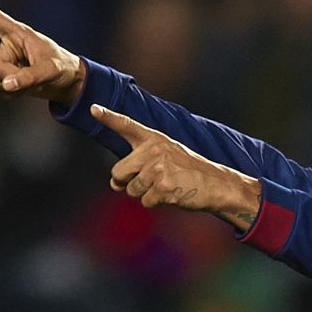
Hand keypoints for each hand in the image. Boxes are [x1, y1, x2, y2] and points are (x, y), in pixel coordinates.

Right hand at [0, 0, 84, 105]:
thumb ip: (29, 77)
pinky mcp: (5, 76)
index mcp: (18, 34)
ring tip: (32, 84)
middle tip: (33, 81)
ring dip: (13, 88)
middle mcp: (7, 46)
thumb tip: (5, 85)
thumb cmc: (62, 67)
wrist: (67, 82)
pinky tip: (25, 90)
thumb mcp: (50, 71)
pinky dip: (12, 94)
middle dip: (12, 78)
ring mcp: (5, 62)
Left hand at [90, 104, 261, 231]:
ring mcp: (158, 169)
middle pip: (118, 172)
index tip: (93, 108)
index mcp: (154, 139)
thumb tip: (113, 185)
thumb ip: (138, 165)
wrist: (218, 184)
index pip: (127, 126)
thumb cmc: (189, 172)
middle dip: (128, 182)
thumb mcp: (167, 156)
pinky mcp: (163, 187)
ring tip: (167, 186)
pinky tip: (174, 194)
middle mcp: (153, 151)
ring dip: (145, 194)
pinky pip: (146, 202)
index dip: (109, 117)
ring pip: (131, 190)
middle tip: (152, 181)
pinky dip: (157, 203)